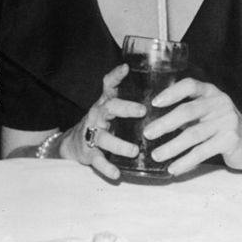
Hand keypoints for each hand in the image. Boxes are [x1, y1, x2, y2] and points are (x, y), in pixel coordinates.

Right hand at [59, 64, 144, 178]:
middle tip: (142, 111)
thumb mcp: (113, 109)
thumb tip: (167, 95)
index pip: (109, 84)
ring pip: (103, 137)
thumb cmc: (104, 123)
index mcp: (106, 102)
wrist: (75, 142)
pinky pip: (98, 160)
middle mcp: (98, 114)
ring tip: (134, 150)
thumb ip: (131, 102)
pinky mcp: (89, 152)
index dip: (116, 75)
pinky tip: (117, 174)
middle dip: (125, 108)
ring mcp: (92, 134)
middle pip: (109, 108)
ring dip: (119, 144)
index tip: (126, 67)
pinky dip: (107, 167)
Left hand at [145, 78, 241, 175]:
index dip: (171, 93)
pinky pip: (202, 152)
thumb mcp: (207, 112)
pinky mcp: (230, 139)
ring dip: (171, 147)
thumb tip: (153, 122)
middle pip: (187, 111)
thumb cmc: (221, 126)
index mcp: (210, 92)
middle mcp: (219, 103)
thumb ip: (186, 112)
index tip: (154, 103)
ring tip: (156, 156)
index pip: (189, 85)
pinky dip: (185, 161)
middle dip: (164, 124)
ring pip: (192, 135)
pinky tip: (173, 168)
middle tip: (147, 134)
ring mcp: (227, 120)